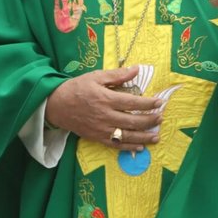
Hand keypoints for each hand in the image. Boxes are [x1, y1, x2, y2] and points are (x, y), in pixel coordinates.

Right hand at [44, 66, 163, 146]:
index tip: (159, 103)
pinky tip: (140, 147)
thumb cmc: (77, 88)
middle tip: (161, 118)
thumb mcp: (96, 77)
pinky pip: (116, 145)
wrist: (57, 106)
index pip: (133, 103)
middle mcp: (105, 116)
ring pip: (127, 136)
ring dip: (144, 137)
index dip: (148, 104)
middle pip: (133, 121)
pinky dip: (129, 147)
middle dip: (150, 120)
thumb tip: (137, 69)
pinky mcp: (97, 138)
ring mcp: (101, 129)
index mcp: (106, 98)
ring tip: (156, 137)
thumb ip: (117, 75)